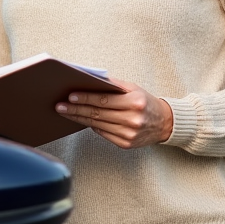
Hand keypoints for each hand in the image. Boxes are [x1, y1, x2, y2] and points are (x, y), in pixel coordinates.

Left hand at [55, 79, 172, 148]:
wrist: (164, 124)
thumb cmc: (145, 102)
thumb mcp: (134, 88)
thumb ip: (114, 84)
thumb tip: (90, 80)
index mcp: (135, 102)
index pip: (104, 100)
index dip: (86, 98)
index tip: (70, 96)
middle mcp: (133, 119)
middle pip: (98, 114)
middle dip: (76, 109)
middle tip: (60, 106)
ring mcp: (129, 134)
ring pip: (98, 125)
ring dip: (79, 118)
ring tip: (65, 113)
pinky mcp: (126, 144)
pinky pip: (103, 134)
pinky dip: (91, 126)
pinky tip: (80, 120)